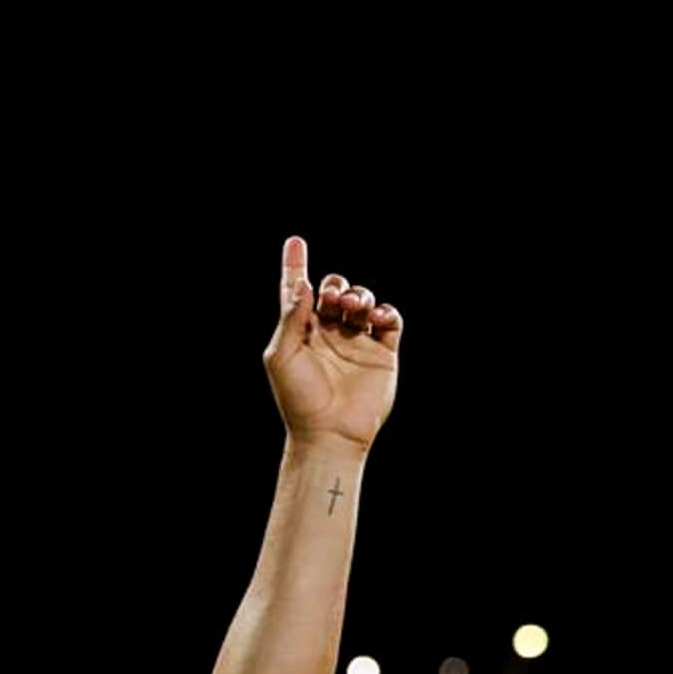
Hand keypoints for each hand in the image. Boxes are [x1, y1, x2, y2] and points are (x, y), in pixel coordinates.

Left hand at [264, 236, 401, 451]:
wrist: (329, 431)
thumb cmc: (298, 398)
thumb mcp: (282, 355)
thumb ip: (291, 317)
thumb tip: (304, 284)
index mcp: (301, 332)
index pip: (298, 293)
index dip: (296, 265)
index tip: (295, 242)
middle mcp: (329, 334)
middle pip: (334, 291)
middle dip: (334, 285)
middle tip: (331, 298)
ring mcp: (357, 342)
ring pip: (362, 301)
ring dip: (358, 296)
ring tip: (352, 307)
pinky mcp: (382, 353)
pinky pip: (390, 320)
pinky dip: (386, 311)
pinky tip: (376, 317)